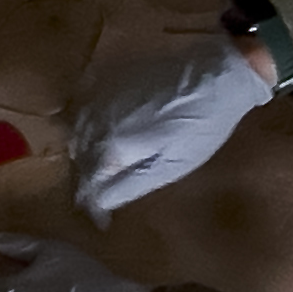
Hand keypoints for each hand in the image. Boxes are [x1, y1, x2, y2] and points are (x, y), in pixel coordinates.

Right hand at [69, 32, 275, 223]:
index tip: (101, 217)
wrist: (215, 74)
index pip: (87, 184)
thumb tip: (99, 204)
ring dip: (85, 152)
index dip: (92, 204)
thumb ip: (129, 185)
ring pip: (77, 134)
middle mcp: (96, 122)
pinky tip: (102, 132)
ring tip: (102, 166)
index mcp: (113, 148)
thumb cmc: (200, 127)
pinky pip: (83, 109)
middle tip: (103, 192)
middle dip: (88, 178)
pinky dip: (87, 126)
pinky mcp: (105, 79)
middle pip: (80, 159)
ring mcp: (98, 97)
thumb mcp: (171, 166)